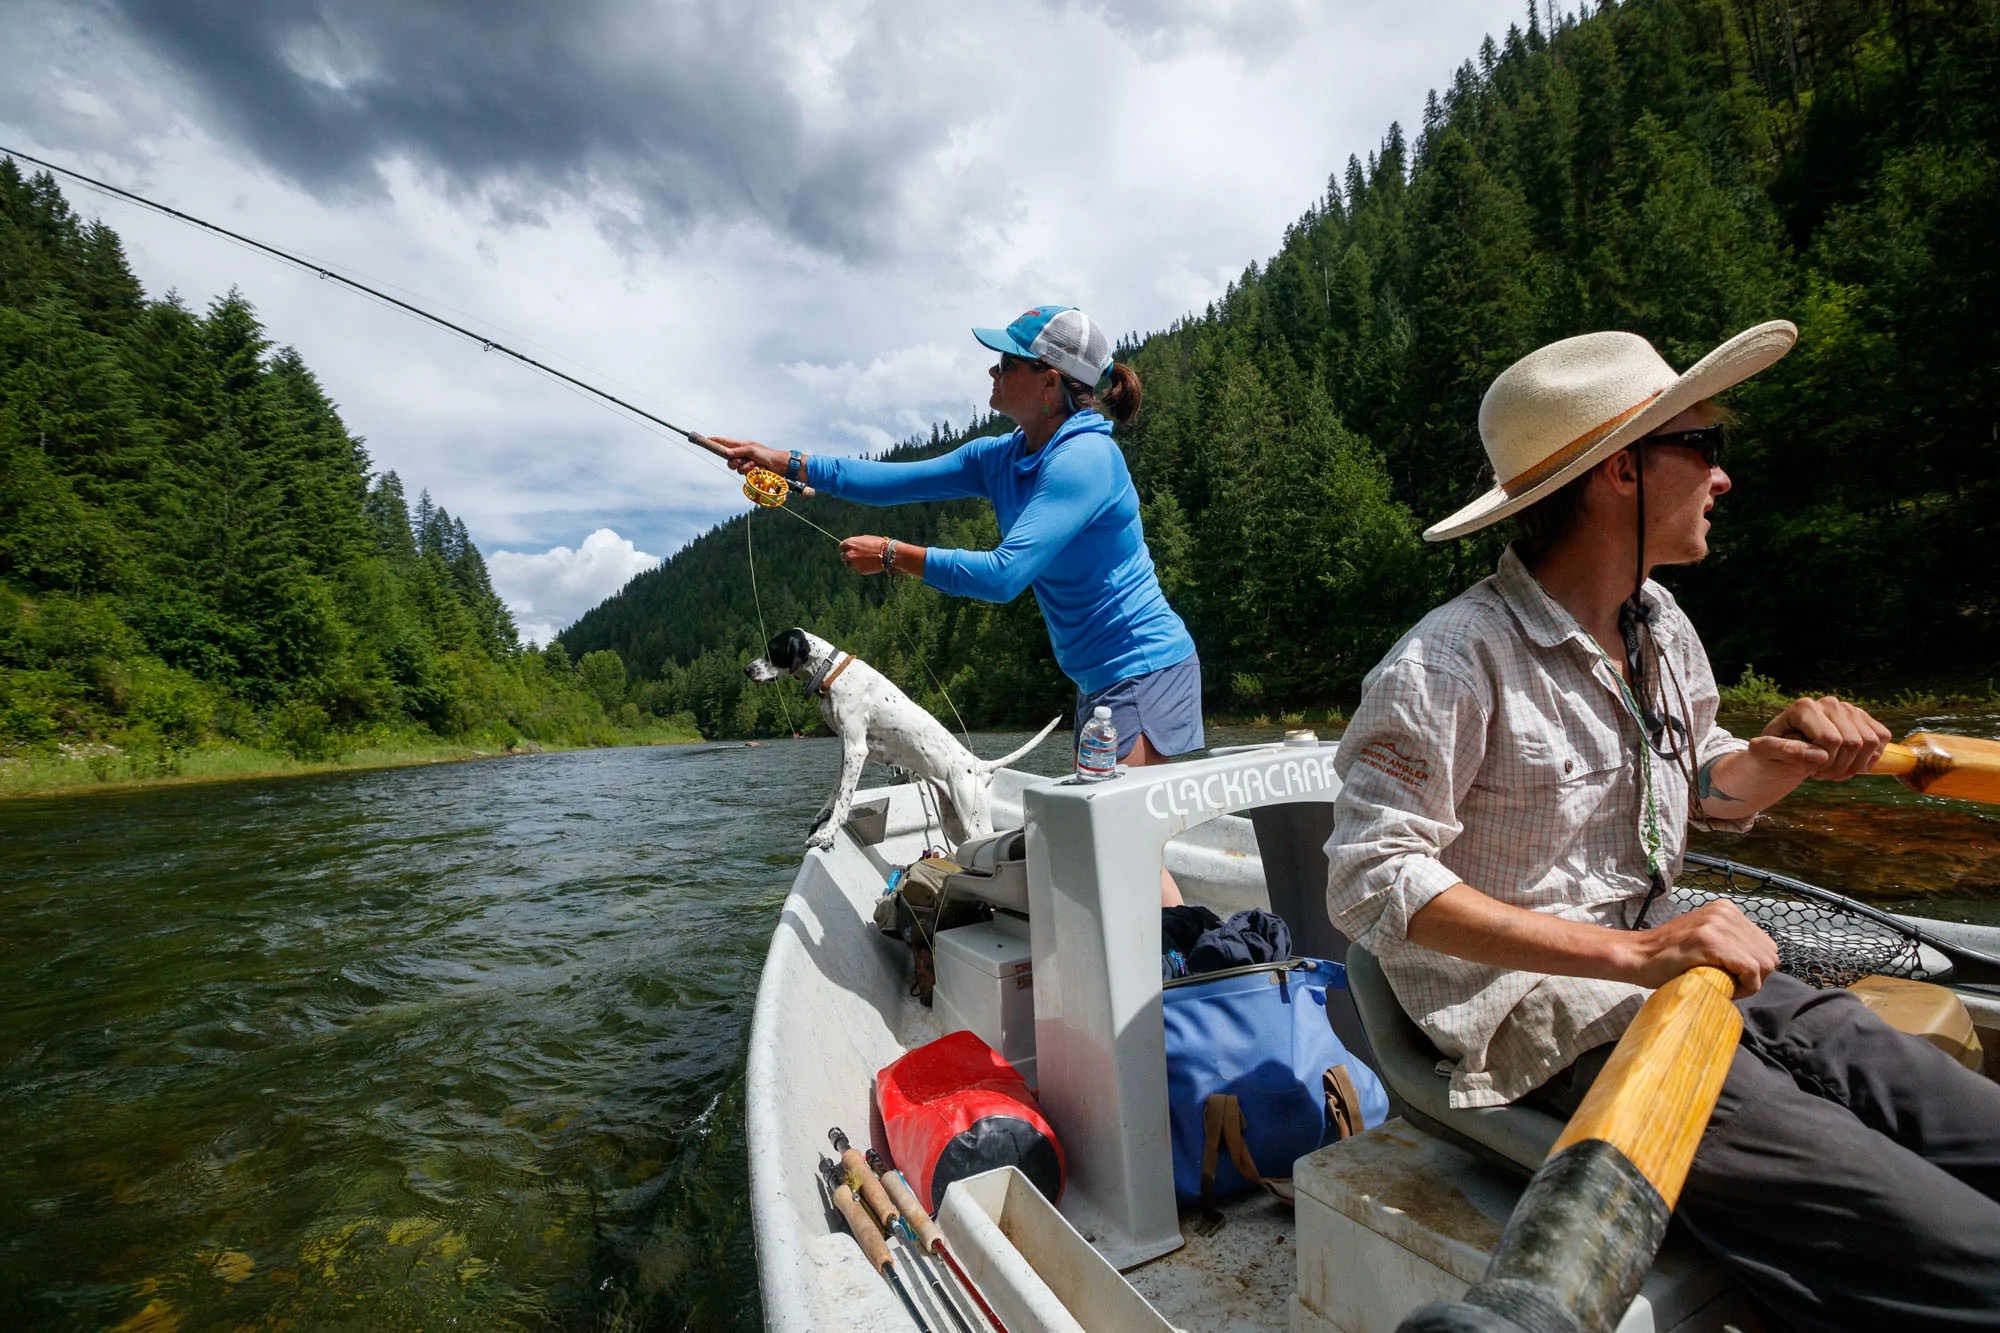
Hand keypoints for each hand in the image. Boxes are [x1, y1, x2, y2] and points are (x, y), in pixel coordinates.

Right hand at [707, 435, 787, 476]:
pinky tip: (758, 470)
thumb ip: (738, 451)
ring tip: (756, 464)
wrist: (778, 466)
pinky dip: (751, 472)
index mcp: (740, 445)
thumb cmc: (766, 454)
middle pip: (728, 460)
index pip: (724, 442)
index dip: (715, 441)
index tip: (706, 439)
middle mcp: (741, 454)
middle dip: (736, 462)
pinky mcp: (749, 472)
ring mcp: (745, 463)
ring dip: (746, 467)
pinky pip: (744, 474)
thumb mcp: (752, 450)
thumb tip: (725, 453)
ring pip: (736, 468)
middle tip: (744, 460)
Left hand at [841, 535, 888, 574]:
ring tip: (865, 560)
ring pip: (850, 564)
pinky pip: (858, 569)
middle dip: (848, 556)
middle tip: (855, 557)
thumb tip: (852, 547)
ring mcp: (854, 562)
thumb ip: (856, 543)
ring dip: (854, 563)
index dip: (844, 549)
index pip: (841, 546)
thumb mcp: (865, 539)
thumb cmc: (878, 544)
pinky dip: (862, 567)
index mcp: (850, 543)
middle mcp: (849, 553)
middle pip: (843, 556)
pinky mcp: (859, 570)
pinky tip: (870, 564)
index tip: (846, 550)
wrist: (887, 553)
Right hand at [1626, 899, 1777, 995]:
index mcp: (1726, 910)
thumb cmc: (1669, 957)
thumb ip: (1730, 942)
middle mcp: (1725, 912)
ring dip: (1750, 983)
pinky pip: (1751, 969)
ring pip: (1764, 964)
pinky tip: (1727, 989)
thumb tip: (1760, 965)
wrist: (1637, 956)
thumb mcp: (1705, 939)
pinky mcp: (1711, 941)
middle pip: (1769, 955)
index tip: (1733, 978)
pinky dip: (1746, 986)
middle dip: (1755, 977)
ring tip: (1726, 986)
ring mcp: (1718, 924)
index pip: (1766, 946)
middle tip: (1730, 985)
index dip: (1756, 969)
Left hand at [1754, 695, 1891, 781]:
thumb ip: (1785, 751)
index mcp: (1804, 707)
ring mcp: (1849, 708)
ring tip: (1833, 771)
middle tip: (1821, 775)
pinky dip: (1870, 758)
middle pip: (1853, 742)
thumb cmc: (1773, 752)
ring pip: (1870, 742)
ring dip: (1855, 766)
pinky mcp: (1864, 718)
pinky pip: (1882, 738)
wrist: (1785, 751)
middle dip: (1839, 768)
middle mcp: (1829, 703)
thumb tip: (1820, 756)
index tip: (1808, 770)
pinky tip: (1850, 764)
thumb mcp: (1766, 753)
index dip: (1823, 763)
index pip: (1830, 740)